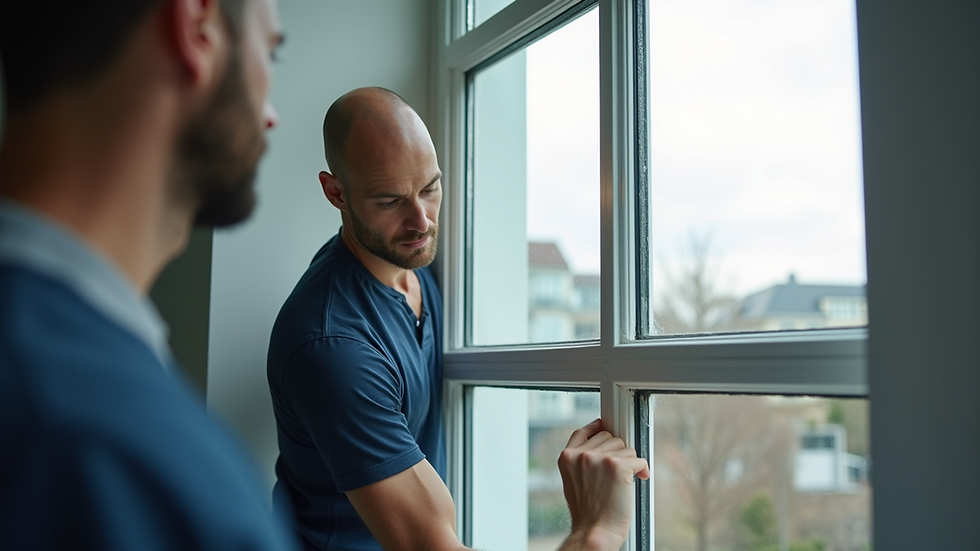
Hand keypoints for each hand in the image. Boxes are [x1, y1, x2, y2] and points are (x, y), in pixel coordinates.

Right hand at [557, 419, 649, 550]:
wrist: (594, 531)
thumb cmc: (586, 512)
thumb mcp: (571, 480)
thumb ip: (579, 460)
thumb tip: (597, 443)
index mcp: (567, 456)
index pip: (583, 432)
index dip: (596, 428)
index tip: (602, 426)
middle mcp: (582, 454)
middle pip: (609, 438)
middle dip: (616, 453)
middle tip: (615, 474)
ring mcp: (600, 458)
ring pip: (626, 448)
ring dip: (629, 463)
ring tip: (622, 482)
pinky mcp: (619, 466)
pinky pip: (639, 460)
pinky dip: (642, 470)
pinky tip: (639, 478)